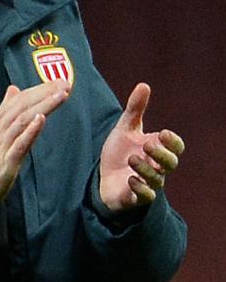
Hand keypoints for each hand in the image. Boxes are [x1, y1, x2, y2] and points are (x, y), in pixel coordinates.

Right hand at [0, 80, 69, 206]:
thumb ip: (4, 110)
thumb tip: (13, 89)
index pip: (19, 100)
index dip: (39, 89)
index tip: (58, 81)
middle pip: (22, 106)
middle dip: (44, 93)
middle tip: (64, 83)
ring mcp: (1, 144)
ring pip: (22, 120)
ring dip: (42, 106)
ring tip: (59, 96)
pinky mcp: (5, 162)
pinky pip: (19, 144)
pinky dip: (30, 130)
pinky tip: (41, 119)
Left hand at [99, 83, 184, 211]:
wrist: (104, 178)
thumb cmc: (119, 152)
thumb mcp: (125, 129)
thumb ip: (135, 109)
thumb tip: (144, 85)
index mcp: (157, 150)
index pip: (176, 147)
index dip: (173, 141)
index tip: (162, 133)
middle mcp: (156, 167)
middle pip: (171, 163)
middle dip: (162, 154)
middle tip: (147, 144)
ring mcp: (148, 182)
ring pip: (157, 179)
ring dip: (146, 169)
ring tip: (132, 158)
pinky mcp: (135, 196)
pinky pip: (145, 196)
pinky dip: (140, 189)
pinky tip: (130, 180)